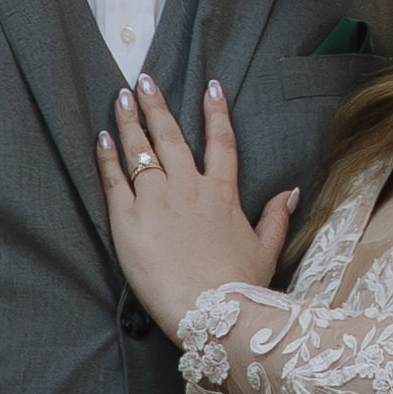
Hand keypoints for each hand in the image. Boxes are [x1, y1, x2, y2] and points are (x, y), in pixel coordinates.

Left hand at [99, 67, 293, 329]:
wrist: (210, 312)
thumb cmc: (239, 287)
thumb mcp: (266, 251)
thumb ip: (277, 218)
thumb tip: (291, 192)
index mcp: (222, 194)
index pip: (220, 142)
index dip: (215, 112)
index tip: (210, 86)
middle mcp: (188, 188)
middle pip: (171, 137)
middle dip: (157, 105)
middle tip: (144, 81)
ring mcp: (157, 201)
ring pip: (140, 150)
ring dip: (129, 121)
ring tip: (120, 97)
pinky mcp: (129, 220)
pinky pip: (115, 180)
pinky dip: (107, 156)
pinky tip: (102, 137)